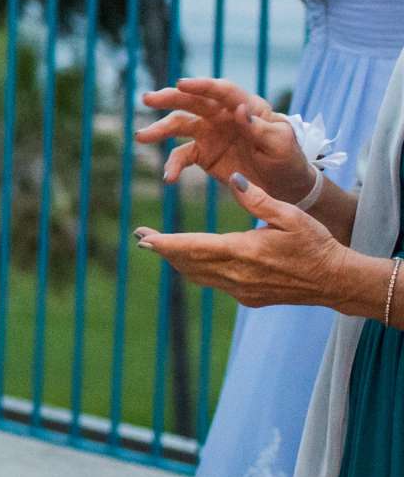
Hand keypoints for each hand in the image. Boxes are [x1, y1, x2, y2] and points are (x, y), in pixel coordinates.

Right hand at [134, 76, 314, 199]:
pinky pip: (182, 156)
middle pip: (193, 102)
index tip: (182, 84)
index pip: (223, 91)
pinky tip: (168, 178)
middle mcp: (223, 115)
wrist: (285, 186)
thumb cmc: (288, 159)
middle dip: (169, 99)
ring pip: (179, 125)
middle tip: (148, 99)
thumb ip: (261, 128)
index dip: (202, 86)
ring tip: (141, 137)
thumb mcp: (282, 144)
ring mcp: (210, 133)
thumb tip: (238, 110)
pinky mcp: (202, 154)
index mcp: (247, 107)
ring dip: (160, 129)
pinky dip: (173, 166)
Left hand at [138, 173, 372, 311]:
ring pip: (198, 276)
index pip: (194, 247)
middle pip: (188, 263)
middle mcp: (237, 275)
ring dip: (178, 261)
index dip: (165, 243)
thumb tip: (234, 179)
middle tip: (140, 238)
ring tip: (159, 246)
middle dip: (163, 250)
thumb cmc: (316, 244)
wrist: (336, 281)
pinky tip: (192, 261)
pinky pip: (214, 283)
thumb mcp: (291, 216)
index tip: (142, 238)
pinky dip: (198, 270)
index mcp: (245, 252)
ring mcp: (242, 290)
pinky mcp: (248, 298)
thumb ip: (258, 199)